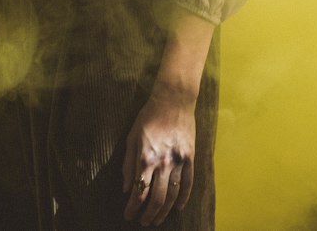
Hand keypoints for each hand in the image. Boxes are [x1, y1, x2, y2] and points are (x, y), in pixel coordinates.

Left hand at [121, 86, 195, 224]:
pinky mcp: (190, 158)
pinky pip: (188, 183)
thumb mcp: (132, 137)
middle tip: (142, 222)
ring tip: (157, 220)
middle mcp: (163, 163)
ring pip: (172, 195)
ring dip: (164, 211)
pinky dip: (183, 198)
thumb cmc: (149, 116)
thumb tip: (126, 188)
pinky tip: (179, 208)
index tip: (128, 216)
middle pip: (156, 199)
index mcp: (146, 158)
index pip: (139, 193)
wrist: (173, 99)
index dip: (132, 208)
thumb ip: (128, 164)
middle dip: (148, 214)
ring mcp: (179, 162)